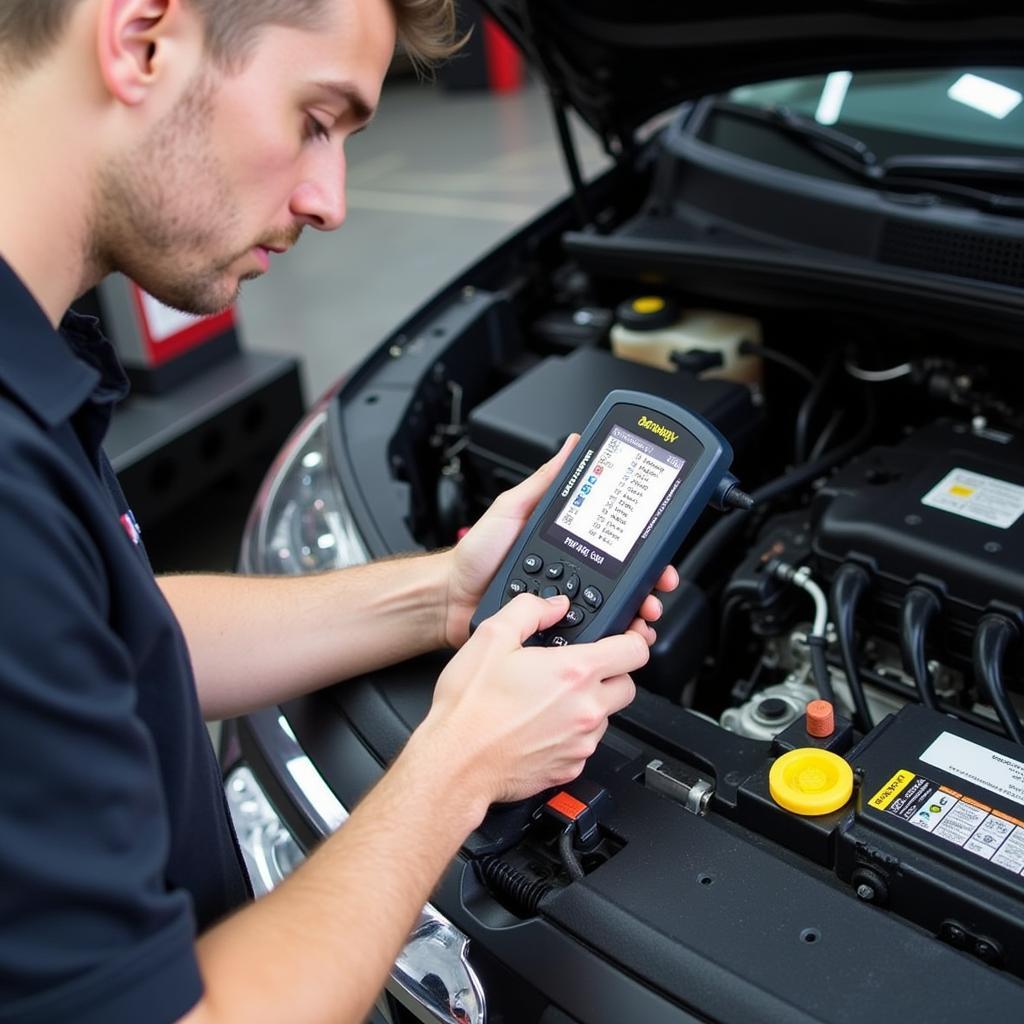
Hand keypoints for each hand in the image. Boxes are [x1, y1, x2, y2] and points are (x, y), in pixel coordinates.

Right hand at [421, 593, 647, 806]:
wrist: (455, 762)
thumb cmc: (470, 707)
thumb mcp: (491, 637)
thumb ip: (529, 610)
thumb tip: (554, 605)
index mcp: (574, 672)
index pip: (636, 651)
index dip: (631, 639)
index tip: (620, 640)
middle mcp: (586, 709)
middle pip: (628, 685)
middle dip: (610, 674)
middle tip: (579, 670)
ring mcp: (581, 742)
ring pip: (606, 717)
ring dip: (589, 705)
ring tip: (550, 700)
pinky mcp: (570, 768)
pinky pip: (584, 745)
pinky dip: (571, 734)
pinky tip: (540, 725)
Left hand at [442, 436, 679, 646]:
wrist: (451, 598)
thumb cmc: (477, 555)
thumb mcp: (512, 508)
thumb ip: (544, 482)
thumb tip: (573, 445)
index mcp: (567, 542)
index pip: (615, 542)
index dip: (643, 546)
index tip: (660, 549)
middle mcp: (572, 572)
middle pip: (623, 580)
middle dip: (649, 585)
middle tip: (658, 588)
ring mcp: (565, 603)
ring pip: (613, 610)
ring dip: (635, 613)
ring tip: (643, 615)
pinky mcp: (556, 630)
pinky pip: (589, 634)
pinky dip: (609, 637)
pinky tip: (618, 635)